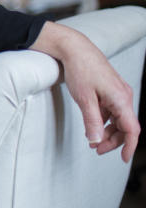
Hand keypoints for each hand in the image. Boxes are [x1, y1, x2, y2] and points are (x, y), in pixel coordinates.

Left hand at [30, 21, 139, 161]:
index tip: (123, 159)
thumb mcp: (84, 99)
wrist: (74, 49)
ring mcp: (118, 92)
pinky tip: (93, 126)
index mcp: (121, 99)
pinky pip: (112, 110)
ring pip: (118, 119)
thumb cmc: (80, 69)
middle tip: (96, 150)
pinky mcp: (110, 90)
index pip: (132, 129)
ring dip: (108, 131)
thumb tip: (96, 140)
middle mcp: (124, 96)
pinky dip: (104, 120)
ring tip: (92, 141)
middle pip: (125, 126)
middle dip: (113, 141)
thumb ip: (92, 121)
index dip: (129, 146)